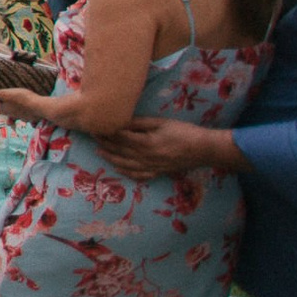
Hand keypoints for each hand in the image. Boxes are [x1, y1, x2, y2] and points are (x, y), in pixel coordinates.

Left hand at [0, 86, 48, 123]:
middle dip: (7, 112)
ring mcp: (23, 117)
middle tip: (4, 113)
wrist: (38, 107)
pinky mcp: (33, 118)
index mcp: (5, 109)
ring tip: (13, 121)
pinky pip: (31, 121)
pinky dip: (31, 121)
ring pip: (18, 118)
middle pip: (8, 113)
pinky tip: (32, 123)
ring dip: (16, 118)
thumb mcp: (3, 93)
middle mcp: (13, 115)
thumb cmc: (21, 98)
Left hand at [100, 117, 236, 180]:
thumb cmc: (184, 132)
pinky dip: (126, 172)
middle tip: (92, 136)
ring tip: (99, 151)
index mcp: (146, 143)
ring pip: (125, 164)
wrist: (205, 150)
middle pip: (119, 151)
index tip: (95, 125)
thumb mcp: (161, 123)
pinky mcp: (158, 172)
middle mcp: (146, 158)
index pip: (119, 138)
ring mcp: (151, 167)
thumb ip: (139, 124)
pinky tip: (118, 168)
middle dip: (104, 143)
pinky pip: (138, 175)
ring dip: (110, 158)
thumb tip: (120, 121)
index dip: (106, 132)